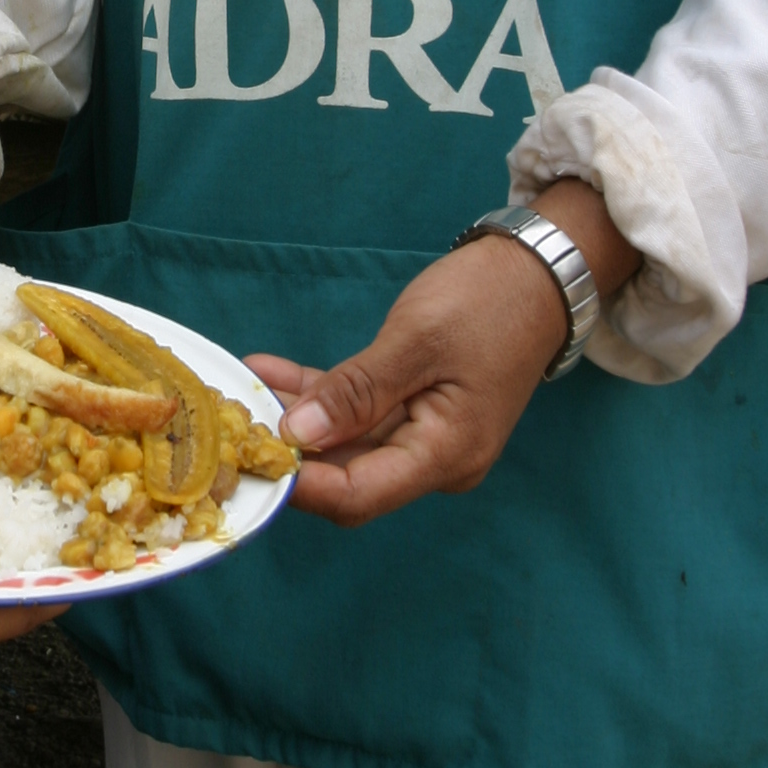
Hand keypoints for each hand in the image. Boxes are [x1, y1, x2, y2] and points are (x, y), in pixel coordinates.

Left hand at [245, 185, 636, 527]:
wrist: (540, 272)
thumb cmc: (489, 301)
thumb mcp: (418, 341)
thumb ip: (358, 391)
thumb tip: (299, 436)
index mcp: (445, 454)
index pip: (358, 495)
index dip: (299, 485)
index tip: (246, 456)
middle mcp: (435, 459)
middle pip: (348, 477)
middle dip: (288, 452)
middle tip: (227, 422)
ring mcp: (426, 436)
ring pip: (346, 444)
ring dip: (296, 420)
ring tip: (238, 391)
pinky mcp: (416, 410)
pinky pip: (357, 414)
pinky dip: (317, 396)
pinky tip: (268, 372)